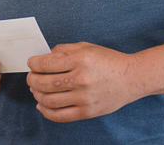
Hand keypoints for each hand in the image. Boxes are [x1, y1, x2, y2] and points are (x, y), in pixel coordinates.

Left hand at [26, 42, 142, 121]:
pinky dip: (46, 111)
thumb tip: (43, 57)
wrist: (132, 78)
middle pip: (43, 83)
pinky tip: (42, 105)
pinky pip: (60, 116)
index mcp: (80, 60)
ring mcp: (84, 98)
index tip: (31, 63)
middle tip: (32, 77)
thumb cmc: (108, 60)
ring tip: (36, 90)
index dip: (33, 64)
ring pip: (48, 100)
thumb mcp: (86, 47)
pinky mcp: (87, 112)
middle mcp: (81, 79)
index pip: (45, 64)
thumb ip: (63, 49)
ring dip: (36, 95)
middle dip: (32, 79)